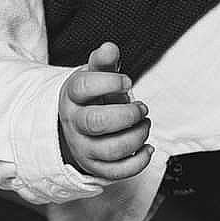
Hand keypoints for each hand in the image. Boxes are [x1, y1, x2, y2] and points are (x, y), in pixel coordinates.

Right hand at [59, 41, 152, 180]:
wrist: (80, 125)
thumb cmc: (93, 97)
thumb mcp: (95, 76)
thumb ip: (104, 61)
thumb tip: (109, 48)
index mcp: (72, 97)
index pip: (83, 87)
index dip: (109, 82)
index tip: (127, 82)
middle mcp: (75, 123)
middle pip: (96, 122)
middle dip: (127, 114)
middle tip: (141, 108)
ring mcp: (83, 147)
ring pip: (110, 149)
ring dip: (136, 136)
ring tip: (144, 124)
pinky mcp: (95, 167)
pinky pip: (117, 172)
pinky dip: (138, 161)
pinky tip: (147, 147)